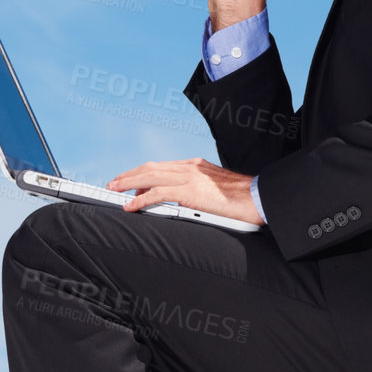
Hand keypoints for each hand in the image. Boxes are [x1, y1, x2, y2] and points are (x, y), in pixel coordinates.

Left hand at [106, 158, 261, 224]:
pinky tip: (130, 205)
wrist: (258, 198)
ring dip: (128, 183)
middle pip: (150, 168)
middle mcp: (190, 167)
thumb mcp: (216, 189)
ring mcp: (189, 178)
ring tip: (114, 190)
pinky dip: (140, 199)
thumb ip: (197, 190)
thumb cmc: (242, 198)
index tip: (130, 181)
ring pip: (149, 177)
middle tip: (114, 183)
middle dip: (129, 175)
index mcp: (196, 165)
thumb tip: (179, 200)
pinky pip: (157, 194)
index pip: (161, 167)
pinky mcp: (189, 192)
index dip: (142, 173)